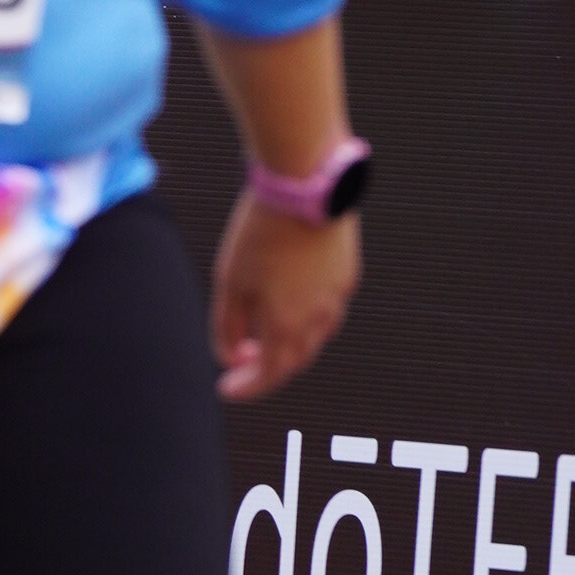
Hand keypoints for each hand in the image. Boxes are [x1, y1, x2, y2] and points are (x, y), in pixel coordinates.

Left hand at [209, 198, 359, 405]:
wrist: (306, 184)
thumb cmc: (262, 231)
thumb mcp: (230, 281)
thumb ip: (227, 326)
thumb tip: (228, 357)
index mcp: (288, 325)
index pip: (270, 374)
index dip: (247, 387)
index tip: (226, 389)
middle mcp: (320, 318)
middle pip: (294, 360)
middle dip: (265, 367)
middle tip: (239, 360)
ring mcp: (339, 296)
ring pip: (315, 336)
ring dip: (287, 343)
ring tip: (260, 331)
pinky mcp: (348, 273)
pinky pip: (328, 308)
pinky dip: (306, 317)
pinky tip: (288, 299)